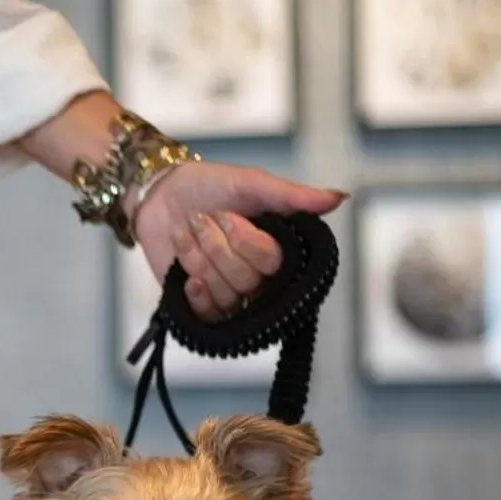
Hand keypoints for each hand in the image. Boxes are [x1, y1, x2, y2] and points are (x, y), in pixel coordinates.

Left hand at [134, 163, 346, 320]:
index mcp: (277, 248)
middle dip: (216, 247)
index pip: (272, 261)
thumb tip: (338, 198)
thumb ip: (292, 196)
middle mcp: (259, 275)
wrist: (161, 195)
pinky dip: (197, 295)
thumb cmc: (210, 186)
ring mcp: (231, 292)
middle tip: (202, 220)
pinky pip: (210, 316)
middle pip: (248, 282)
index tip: (225, 215)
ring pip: (226, 296)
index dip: (245, 241)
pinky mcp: (204, 305)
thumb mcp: (252, 184)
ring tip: (189, 234)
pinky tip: (187, 276)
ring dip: (199, 261)